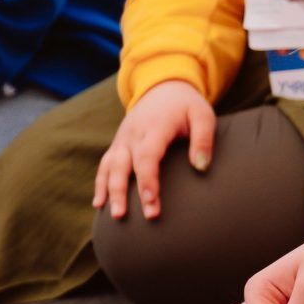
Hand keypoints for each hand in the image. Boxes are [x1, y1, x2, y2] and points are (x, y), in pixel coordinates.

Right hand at [94, 80, 217, 220]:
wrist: (163, 87)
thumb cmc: (186, 106)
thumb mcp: (203, 116)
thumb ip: (203, 140)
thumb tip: (201, 167)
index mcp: (154, 127)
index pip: (147, 157)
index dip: (147, 182)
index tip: (150, 204)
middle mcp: (133, 134)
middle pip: (122, 165)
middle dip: (122, 192)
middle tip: (123, 217)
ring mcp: (122, 139)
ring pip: (110, 167)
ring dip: (109, 191)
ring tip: (113, 215)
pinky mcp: (118, 144)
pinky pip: (105, 165)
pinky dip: (100, 184)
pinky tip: (99, 203)